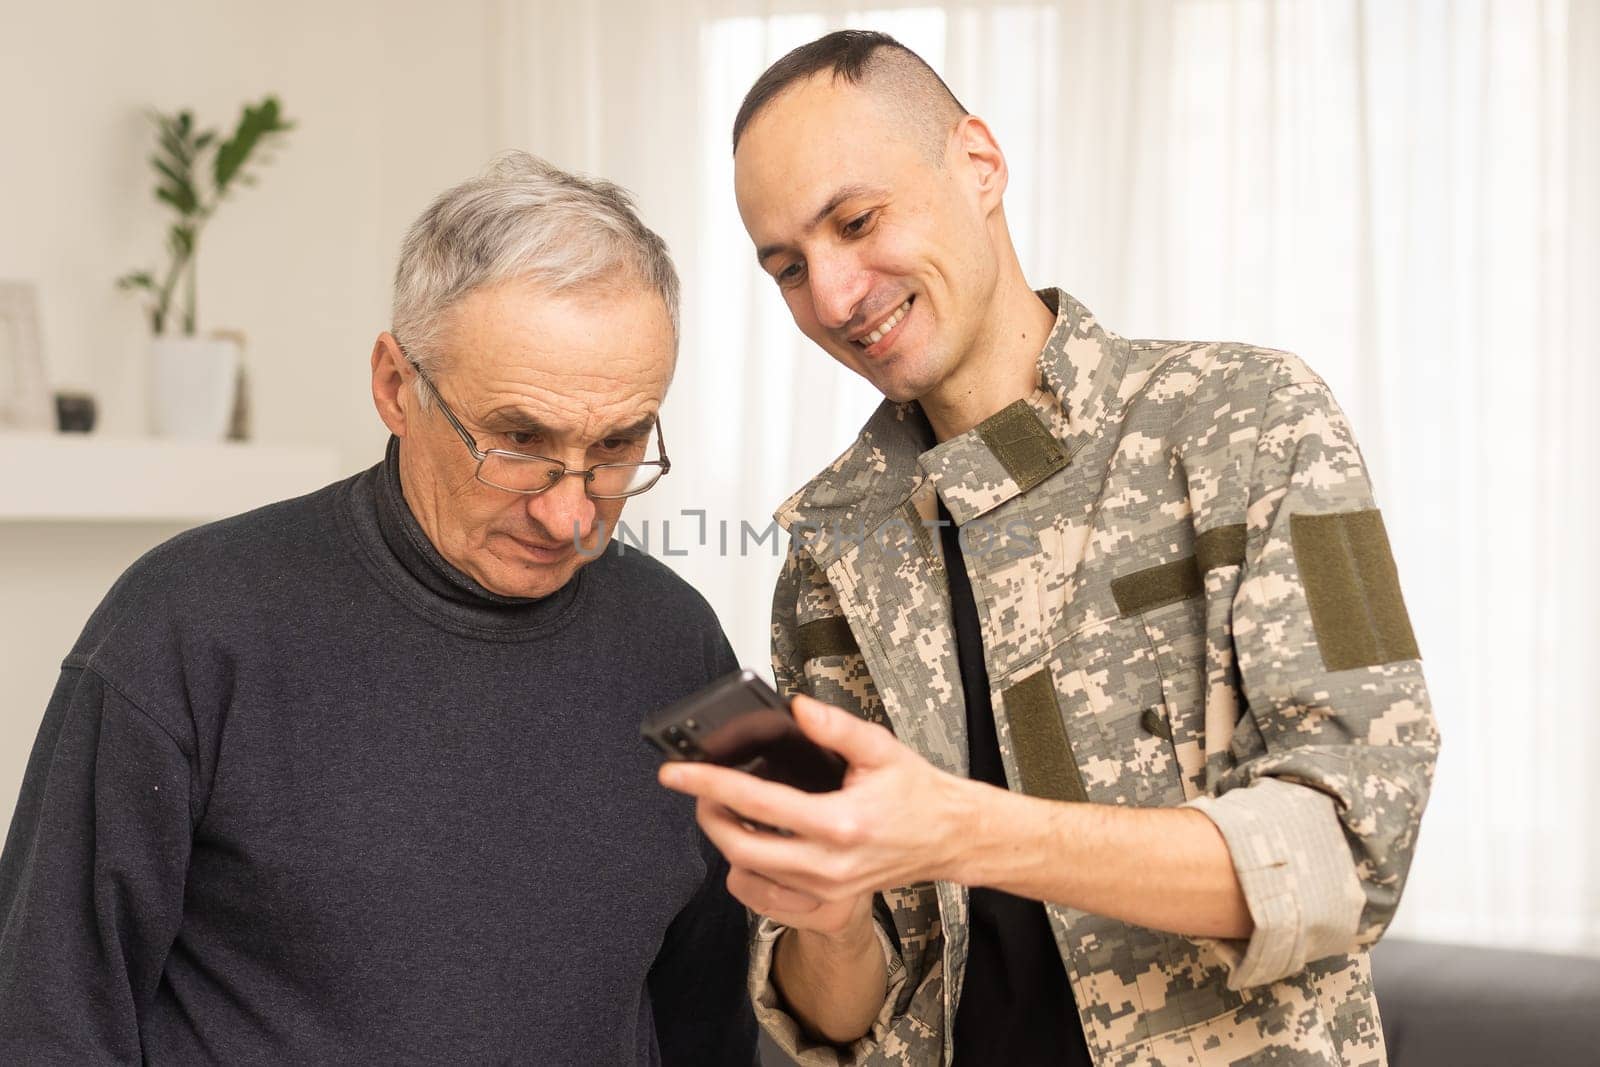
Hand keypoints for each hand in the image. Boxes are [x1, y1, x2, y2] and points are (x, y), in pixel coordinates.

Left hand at [657, 695, 977, 919]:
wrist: (946, 838)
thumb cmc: (915, 793)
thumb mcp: (880, 749)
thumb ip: (835, 727)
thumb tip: (795, 706)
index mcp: (839, 822)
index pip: (756, 801)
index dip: (709, 783)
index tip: (676, 772)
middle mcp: (828, 863)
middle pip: (740, 846)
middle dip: (708, 814)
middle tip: (697, 788)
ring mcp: (825, 889)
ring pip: (749, 872)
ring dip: (725, 839)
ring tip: (721, 807)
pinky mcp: (825, 901)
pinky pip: (766, 892)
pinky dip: (746, 865)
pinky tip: (748, 836)